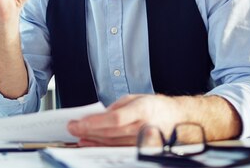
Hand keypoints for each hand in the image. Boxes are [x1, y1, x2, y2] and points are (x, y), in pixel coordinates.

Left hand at [67, 95, 184, 146]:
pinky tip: (92, 143)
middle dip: (88, 131)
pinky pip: (118, 149)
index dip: (95, 123)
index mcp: (142, 109)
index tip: (79, 122)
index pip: (115, 119)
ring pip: (112, 143)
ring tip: (78, 136)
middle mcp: (144, 127)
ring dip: (92, 140)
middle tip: (72, 128)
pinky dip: (102, 147)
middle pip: (111, 133)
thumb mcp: (135, 98)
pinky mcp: (142, 150)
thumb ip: (116, 107)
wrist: (177, 119)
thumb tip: (96, 116)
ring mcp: (144, 141)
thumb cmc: (155, 107)